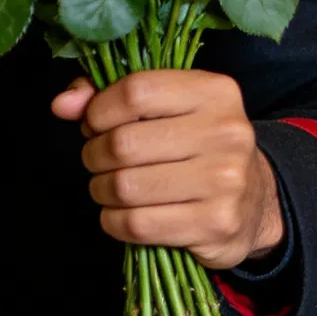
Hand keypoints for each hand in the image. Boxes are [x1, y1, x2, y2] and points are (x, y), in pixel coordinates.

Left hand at [51, 68, 283, 268]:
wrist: (254, 203)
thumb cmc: (196, 147)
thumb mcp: (166, 109)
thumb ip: (110, 96)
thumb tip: (62, 104)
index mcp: (215, 92)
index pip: (135, 91)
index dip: (99, 110)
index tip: (94, 124)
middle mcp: (227, 132)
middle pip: (123, 143)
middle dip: (94, 155)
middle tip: (99, 161)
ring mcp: (225, 181)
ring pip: (125, 187)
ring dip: (101, 190)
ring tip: (109, 187)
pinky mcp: (215, 224)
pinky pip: (136, 224)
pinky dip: (114, 221)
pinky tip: (122, 214)